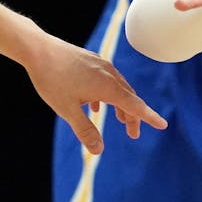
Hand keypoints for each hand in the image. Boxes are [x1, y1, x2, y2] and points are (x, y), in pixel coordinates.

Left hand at [24, 33, 166, 153]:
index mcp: (107, 86)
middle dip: (132, 116)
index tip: (162, 125)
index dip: (149, 117)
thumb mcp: (67, 110)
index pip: (134, 105)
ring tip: (119, 120)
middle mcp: (109, 74)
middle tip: (133, 134)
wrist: (39, 50)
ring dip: (121, 105)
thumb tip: (99, 151)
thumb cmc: (52, 79)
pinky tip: (95, 105)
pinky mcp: (91, 61)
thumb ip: (85, 130)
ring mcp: (101, 65)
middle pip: (128, 97)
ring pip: (118, 87)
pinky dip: (107, 95)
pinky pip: (107, 80)